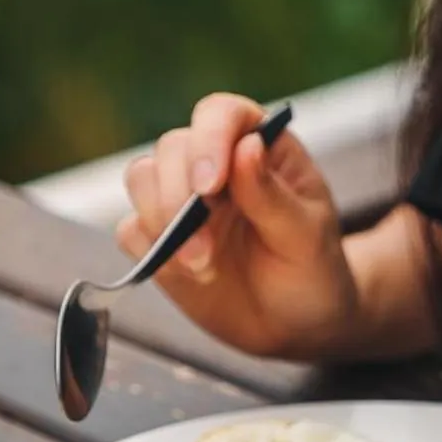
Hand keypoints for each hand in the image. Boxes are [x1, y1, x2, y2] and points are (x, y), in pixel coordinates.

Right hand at [117, 92, 358, 358]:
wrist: (292, 326)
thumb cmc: (310, 272)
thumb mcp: (305, 236)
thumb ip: (271, 195)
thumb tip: (246, 146)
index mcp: (260, 146)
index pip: (222, 115)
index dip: (208, 140)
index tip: (209, 186)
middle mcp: (216, 162)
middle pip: (172, 148)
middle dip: (181, 199)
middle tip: (206, 252)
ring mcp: (182, 198)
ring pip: (142, 179)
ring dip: (161, 223)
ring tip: (202, 266)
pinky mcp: (158, 237)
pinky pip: (131, 229)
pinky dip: (150, 251)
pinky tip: (188, 274)